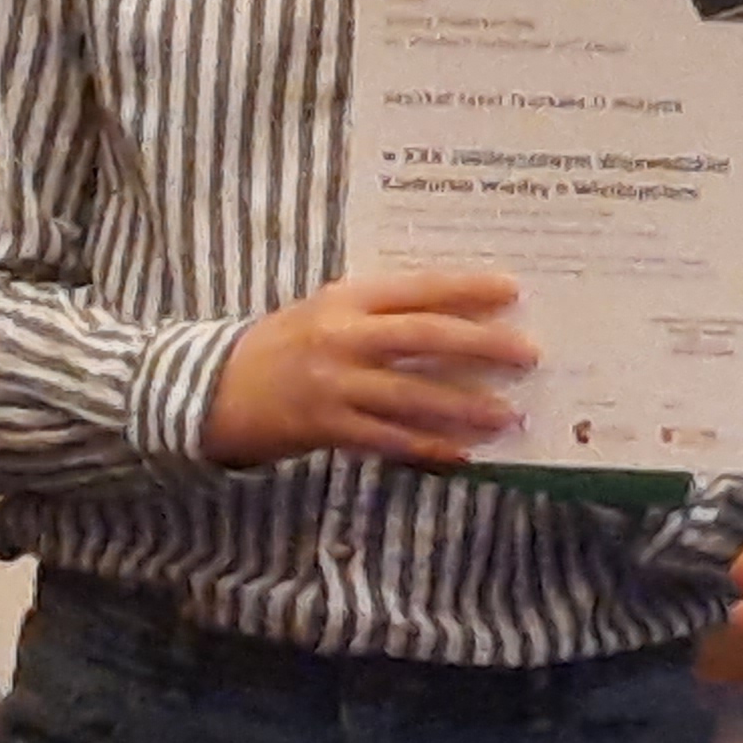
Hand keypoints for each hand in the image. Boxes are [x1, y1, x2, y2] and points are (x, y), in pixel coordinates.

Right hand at [203, 272, 533, 469]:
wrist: (214, 387)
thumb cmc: (283, 345)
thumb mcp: (325, 313)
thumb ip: (378, 312)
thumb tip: (456, 318)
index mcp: (343, 299)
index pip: (415, 289)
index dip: (465, 289)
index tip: (512, 290)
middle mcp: (340, 337)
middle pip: (424, 337)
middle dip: (481, 345)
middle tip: (528, 353)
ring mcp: (334, 384)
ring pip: (414, 395)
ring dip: (467, 406)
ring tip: (509, 414)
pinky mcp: (328, 427)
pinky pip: (391, 440)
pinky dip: (430, 447)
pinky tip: (463, 453)